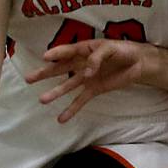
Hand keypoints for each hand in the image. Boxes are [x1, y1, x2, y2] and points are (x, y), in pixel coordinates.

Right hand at [25, 40, 148, 121]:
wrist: (138, 64)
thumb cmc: (123, 50)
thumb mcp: (111, 48)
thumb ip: (97, 58)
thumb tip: (86, 72)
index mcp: (84, 49)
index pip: (67, 51)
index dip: (56, 53)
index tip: (44, 57)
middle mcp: (81, 63)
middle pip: (60, 69)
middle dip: (44, 74)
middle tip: (28, 79)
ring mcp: (86, 78)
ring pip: (67, 86)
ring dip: (55, 93)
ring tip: (42, 100)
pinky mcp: (93, 90)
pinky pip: (80, 100)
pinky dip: (71, 109)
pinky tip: (61, 118)